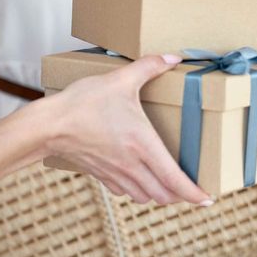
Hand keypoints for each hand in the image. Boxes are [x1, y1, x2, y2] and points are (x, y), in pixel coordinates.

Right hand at [43, 53, 211, 207]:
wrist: (48, 125)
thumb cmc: (83, 103)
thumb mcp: (119, 80)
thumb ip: (149, 67)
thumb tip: (172, 57)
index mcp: (143, 145)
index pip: (175, 179)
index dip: (194, 193)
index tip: (207, 199)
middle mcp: (132, 165)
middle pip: (164, 194)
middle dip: (180, 195)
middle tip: (191, 190)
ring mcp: (115, 173)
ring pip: (144, 196)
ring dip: (158, 194)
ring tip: (167, 185)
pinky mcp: (101, 174)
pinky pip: (124, 191)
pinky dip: (136, 190)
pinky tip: (137, 178)